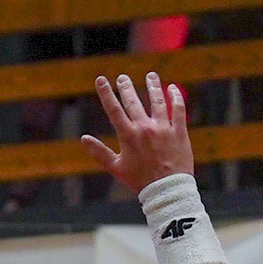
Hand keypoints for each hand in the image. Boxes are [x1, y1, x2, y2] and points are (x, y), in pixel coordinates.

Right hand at [82, 71, 193, 194]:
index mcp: (128, 135)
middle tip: (122, 77)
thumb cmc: (139, 180)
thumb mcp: (116, 167)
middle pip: (134, 101)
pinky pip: (178, 109)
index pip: (114, 109)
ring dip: (153, 86)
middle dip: (126, 87)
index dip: (106, 93)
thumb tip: (83, 138)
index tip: (101, 79)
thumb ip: (99, 152)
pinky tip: (172, 88)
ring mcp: (163, 128)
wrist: (165, 188)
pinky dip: (175, 97)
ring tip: (151, 75)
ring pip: (157, 101)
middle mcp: (145, 127)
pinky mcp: (179, 131)